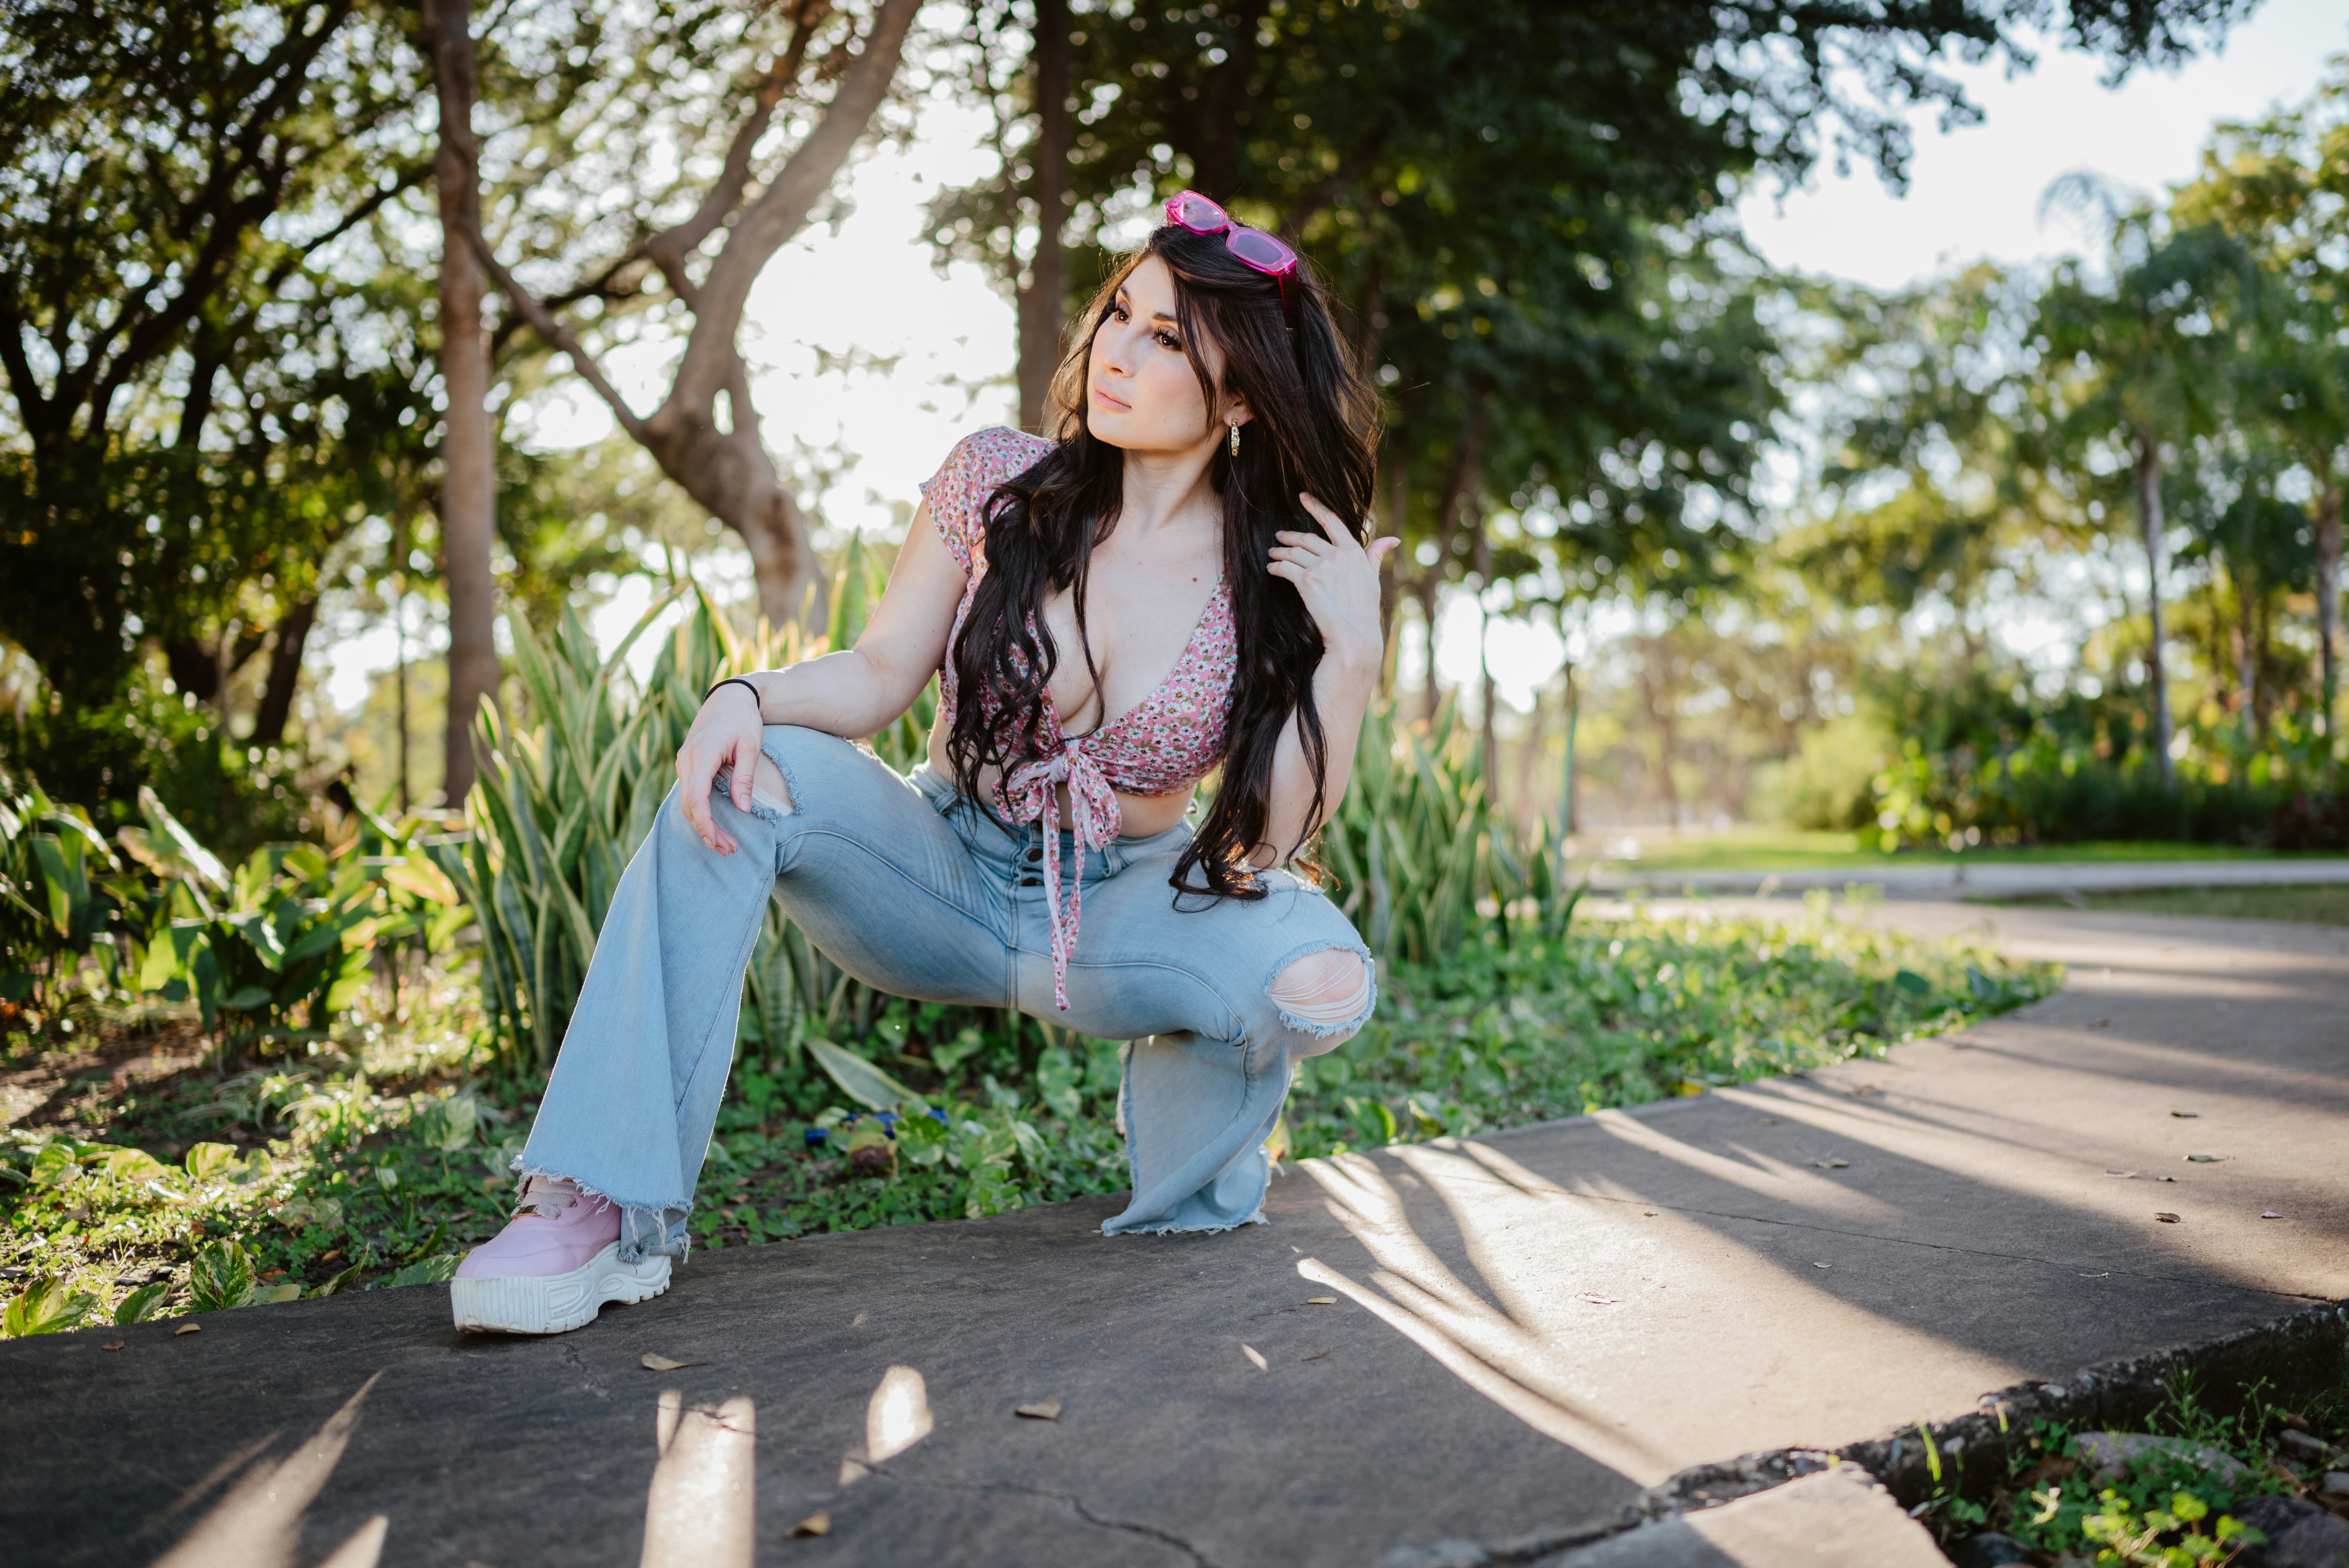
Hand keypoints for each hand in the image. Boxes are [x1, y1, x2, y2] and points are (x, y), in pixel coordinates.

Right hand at [673, 681, 764, 855]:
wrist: (730, 697)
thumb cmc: (743, 720)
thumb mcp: (751, 747)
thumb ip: (744, 779)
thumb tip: (742, 809)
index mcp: (701, 755)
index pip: (697, 798)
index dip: (706, 824)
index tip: (719, 842)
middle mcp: (686, 760)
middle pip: (689, 805)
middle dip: (706, 831)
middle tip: (729, 850)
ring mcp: (683, 762)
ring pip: (686, 802)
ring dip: (702, 825)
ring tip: (724, 844)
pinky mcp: (687, 765)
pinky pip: (688, 794)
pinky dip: (699, 812)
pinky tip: (713, 825)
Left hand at [1268, 493, 1399, 676]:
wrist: (1354, 636)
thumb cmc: (1364, 611)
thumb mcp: (1373, 579)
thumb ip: (1375, 556)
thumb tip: (1392, 539)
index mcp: (1354, 551)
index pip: (1333, 521)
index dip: (1316, 506)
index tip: (1303, 497)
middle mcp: (1338, 555)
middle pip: (1307, 538)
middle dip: (1290, 535)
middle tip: (1280, 536)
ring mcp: (1322, 567)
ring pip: (1294, 552)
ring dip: (1280, 551)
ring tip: (1272, 553)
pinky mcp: (1307, 580)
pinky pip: (1286, 568)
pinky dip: (1276, 567)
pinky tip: (1271, 569)